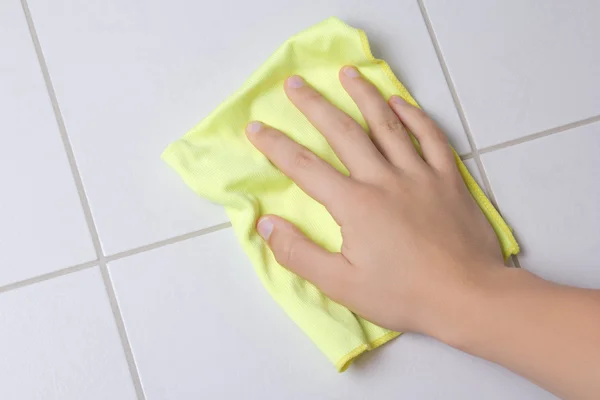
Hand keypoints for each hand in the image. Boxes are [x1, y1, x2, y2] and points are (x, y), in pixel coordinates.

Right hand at [245, 66, 504, 336]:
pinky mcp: (448, 178)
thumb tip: (265, 224)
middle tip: (295, 83)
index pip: (305, 167)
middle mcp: (384, 179)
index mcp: (355, 204)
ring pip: (387, 124)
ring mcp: (419, 174)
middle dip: (315, 105)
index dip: (276, 146)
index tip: (256, 128)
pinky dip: (414, 116)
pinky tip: (400, 101)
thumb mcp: (341, 285)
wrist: (468, 297)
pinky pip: (430, 136)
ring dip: (364, 95)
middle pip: (343, 132)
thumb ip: (299, 254)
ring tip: (347, 73)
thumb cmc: (403, 294)